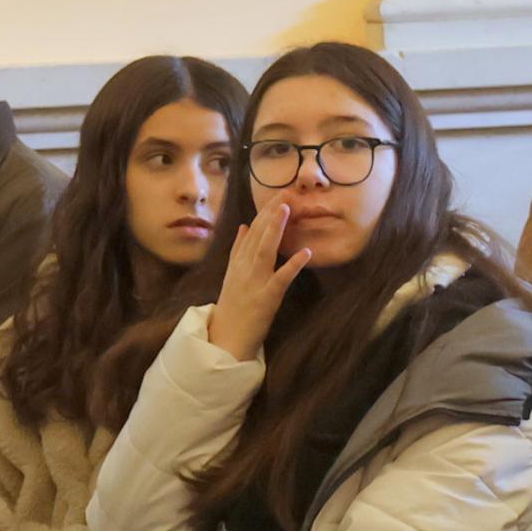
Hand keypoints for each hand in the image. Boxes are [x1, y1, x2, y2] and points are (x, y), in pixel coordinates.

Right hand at [205, 195, 310, 361]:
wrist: (226, 339)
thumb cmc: (233, 308)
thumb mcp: (232, 275)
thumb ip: (238, 250)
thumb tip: (244, 226)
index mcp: (238, 262)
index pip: (252, 231)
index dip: (265, 211)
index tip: (278, 194)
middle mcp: (244, 268)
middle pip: (258, 235)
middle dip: (271, 212)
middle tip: (287, 191)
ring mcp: (254, 283)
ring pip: (265, 251)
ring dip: (276, 229)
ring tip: (287, 209)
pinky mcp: (266, 299)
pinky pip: (281, 279)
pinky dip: (293, 265)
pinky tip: (306, 251)